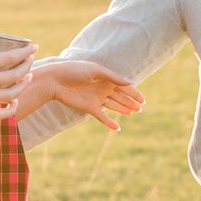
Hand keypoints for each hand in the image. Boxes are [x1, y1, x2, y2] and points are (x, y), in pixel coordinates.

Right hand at [0, 44, 34, 118]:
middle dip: (27, 66)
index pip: (8, 57)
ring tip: (27, 78)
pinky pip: (0, 113)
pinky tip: (14, 101)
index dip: (25, 52)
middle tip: (30, 61)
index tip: (34, 47)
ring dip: (22, 85)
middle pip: (14, 74)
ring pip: (11, 93)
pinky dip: (11, 108)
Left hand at [21, 58, 144, 128]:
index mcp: (106, 78)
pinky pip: (102, 116)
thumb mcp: (96, 71)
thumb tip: (131, 82)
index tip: (143, 100)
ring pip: (114, 105)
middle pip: (120, 96)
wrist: (56, 81)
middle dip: (131, 102)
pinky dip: (109, 122)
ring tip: (133, 113)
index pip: (124, 86)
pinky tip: (117, 128)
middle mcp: (103, 89)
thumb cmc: (75, 71)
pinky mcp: (89, 108)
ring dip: (123, 109)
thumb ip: (113, 77)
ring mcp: (96, 99)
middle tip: (141, 108)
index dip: (134, 93)